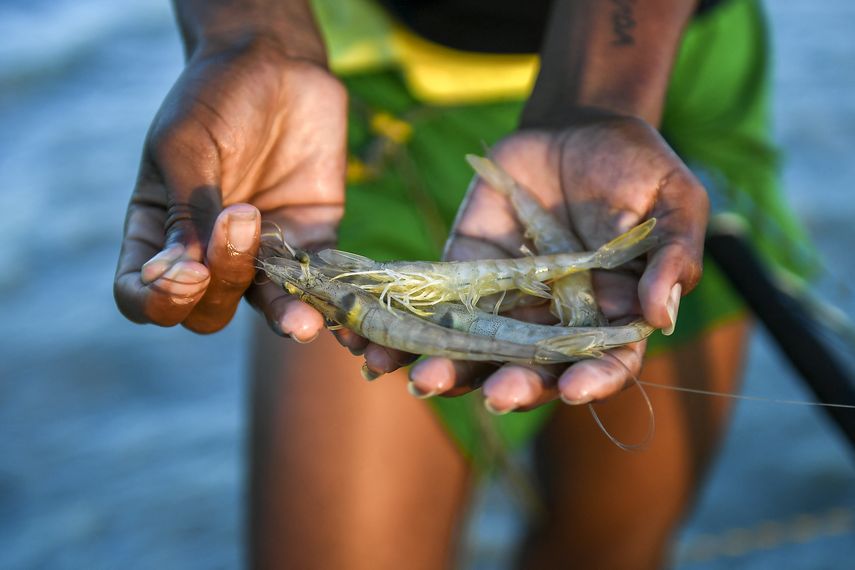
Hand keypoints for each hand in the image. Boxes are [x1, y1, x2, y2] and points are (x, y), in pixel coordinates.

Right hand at [114, 38, 345, 337]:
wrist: (276, 64)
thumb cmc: (214, 98)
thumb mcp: (185, 146)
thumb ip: (186, 209)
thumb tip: (187, 272)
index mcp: (159, 232)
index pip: (142, 294)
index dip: (158, 300)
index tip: (185, 273)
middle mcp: (209, 254)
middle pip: (208, 309)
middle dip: (223, 286)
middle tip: (241, 218)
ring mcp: (262, 253)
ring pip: (266, 305)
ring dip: (283, 317)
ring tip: (301, 322)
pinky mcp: (311, 242)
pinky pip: (319, 283)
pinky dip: (330, 300)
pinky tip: (342, 312)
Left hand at [408, 113, 707, 410]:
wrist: (577, 127)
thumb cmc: (639, 167)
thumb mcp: (674, 202)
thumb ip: (673, 257)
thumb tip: (660, 317)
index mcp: (610, 317)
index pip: (605, 364)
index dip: (590, 381)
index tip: (571, 390)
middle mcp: (555, 321)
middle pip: (533, 368)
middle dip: (511, 384)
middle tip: (490, 392)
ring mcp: (506, 301)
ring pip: (476, 350)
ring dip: (449, 369)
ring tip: (420, 378)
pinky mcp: (463, 273)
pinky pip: (433, 307)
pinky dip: (405, 327)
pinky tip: (375, 342)